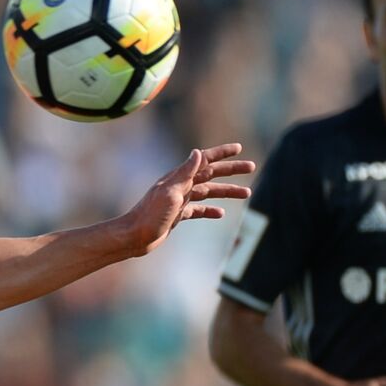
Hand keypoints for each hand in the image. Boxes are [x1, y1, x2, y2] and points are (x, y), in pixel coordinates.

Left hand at [122, 143, 255, 255]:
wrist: (134, 237)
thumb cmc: (150, 215)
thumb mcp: (170, 193)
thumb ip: (185, 173)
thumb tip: (197, 152)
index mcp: (179, 178)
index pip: (204, 161)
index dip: (222, 153)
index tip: (239, 148)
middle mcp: (180, 186)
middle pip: (211, 174)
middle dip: (231, 170)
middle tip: (252, 166)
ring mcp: (179, 200)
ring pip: (208, 192)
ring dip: (227, 191)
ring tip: (247, 193)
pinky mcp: (177, 215)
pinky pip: (198, 210)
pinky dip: (210, 210)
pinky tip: (221, 213)